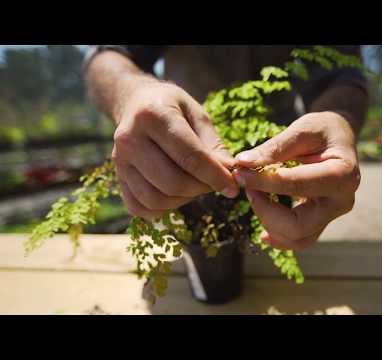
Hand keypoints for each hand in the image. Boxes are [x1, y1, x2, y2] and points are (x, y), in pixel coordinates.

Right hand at [112, 77, 238, 219]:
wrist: (136, 102)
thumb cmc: (173, 108)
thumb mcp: (197, 114)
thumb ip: (214, 145)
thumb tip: (231, 174)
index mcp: (153, 116)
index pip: (190, 157)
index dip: (216, 176)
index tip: (233, 186)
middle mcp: (130, 138)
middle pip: (173, 182)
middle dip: (202, 189)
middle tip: (215, 183)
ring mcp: (119, 160)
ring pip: (156, 199)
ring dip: (185, 200)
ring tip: (197, 185)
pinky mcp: (117, 177)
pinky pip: (140, 207)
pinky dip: (162, 209)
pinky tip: (177, 194)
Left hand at [233, 112, 360, 250]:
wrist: (340, 137)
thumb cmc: (322, 129)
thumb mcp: (302, 130)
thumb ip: (274, 148)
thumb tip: (242, 163)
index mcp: (342, 174)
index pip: (296, 185)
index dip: (263, 182)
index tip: (239, 174)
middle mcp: (342, 200)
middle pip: (299, 225)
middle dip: (266, 211)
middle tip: (248, 187)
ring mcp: (333, 214)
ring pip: (298, 238)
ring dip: (269, 223)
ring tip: (254, 197)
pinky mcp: (322, 220)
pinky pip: (301, 239)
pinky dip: (279, 237)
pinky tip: (263, 231)